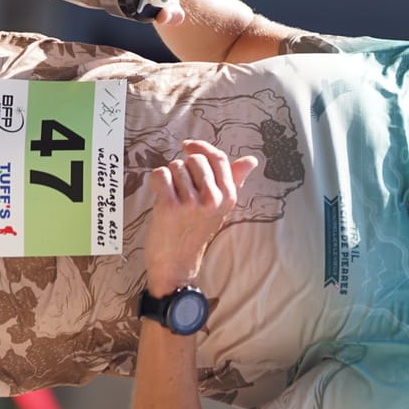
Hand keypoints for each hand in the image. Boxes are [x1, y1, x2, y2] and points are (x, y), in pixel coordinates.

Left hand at [144, 138, 257, 292]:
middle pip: (195, 160)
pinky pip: (160, 174)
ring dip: (170, 178)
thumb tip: (251, 160)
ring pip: (175, 167)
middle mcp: (213, 199)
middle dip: (183, 168)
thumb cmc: (196, 230)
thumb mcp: (220, 207)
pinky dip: (156, 181)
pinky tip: (160, 196)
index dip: (201, 147)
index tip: (187, 146)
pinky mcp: (170, 206)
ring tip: (173, 198)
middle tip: (181, 189)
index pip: (218, 158)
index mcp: (228, 197)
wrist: (176, 262)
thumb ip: (234, 180)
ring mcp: (192, 203)